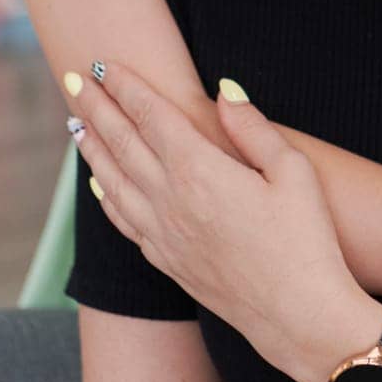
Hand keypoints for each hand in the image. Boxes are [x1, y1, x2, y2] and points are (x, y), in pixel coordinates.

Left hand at [66, 60, 365, 381]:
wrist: (299, 317)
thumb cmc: (307, 240)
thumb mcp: (293, 171)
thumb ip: (252, 128)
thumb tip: (224, 89)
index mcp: (200, 171)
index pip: (152, 116)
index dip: (127, 87)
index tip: (106, 63)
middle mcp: (170, 201)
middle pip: (122, 143)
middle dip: (96, 108)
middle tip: (74, 79)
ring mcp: (164, 235)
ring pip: (113, 182)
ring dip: (92, 149)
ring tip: (75, 123)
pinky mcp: (167, 263)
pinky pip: (123, 221)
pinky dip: (106, 195)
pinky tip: (100, 184)